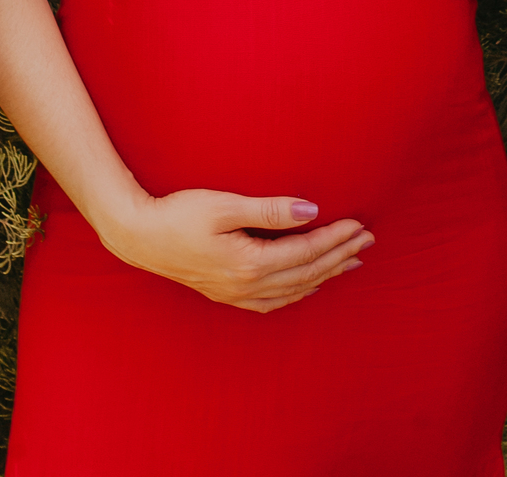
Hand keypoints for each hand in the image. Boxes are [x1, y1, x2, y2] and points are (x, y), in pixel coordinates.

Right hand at [101, 188, 373, 312]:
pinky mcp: (227, 294)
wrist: (139, 235)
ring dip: (325, 274)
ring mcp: (237, 294)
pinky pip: (274, 301)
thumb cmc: (179, 213)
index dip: (335, 239)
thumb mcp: (224, 205)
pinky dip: (298, 292)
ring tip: (349, 262)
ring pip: (294, 289)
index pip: (305, 252)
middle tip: (367, 240)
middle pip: (306, 273)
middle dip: (339, 256)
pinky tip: (309, 284)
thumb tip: (311, 211)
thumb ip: (269, 210)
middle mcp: (248, 286)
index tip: (359, 225)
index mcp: (250, 263)